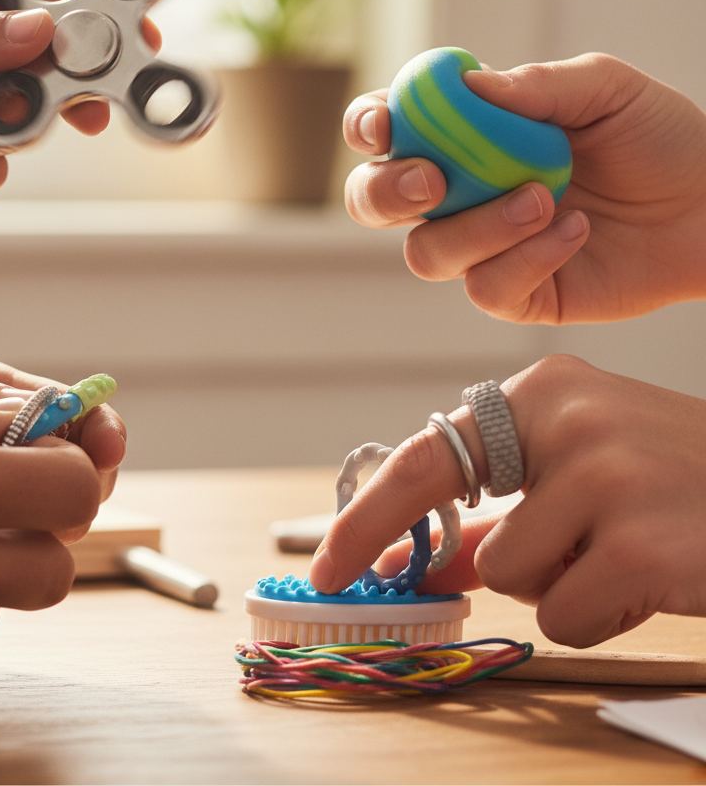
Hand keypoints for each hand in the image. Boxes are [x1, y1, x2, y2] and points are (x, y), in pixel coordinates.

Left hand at [309, 355, 705, 647]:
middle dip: (468, 568)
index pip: (429, 456)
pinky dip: (599, 615)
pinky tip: (650, 579)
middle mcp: (570, 419)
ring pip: (519, 579)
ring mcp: (609, 477)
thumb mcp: (581, 469)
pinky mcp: (644, 544)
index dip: (370, 517)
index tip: (334, 565)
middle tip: (444, 579)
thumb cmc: (675, 480)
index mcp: (544, 390)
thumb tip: (424, 558)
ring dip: (562, 588)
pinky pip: (567, 617)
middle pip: (475, 536)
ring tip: (622, 555)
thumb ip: (501, 508)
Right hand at [342, 53, 705, 321]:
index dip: (368, 127)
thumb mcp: (607, 90)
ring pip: (426, 254)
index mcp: (465, 134)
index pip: (388, 128)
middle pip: (374, 202)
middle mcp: (460, 193)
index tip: (386, 125)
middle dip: (386, 193)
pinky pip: (486, 288)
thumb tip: (469, 84)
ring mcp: (482, 246)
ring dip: (478, 227)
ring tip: (545, 199)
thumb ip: (537, 85)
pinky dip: (528, 258)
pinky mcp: (515, 293)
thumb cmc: (660, 140)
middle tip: (435, 181)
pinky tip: (575, 233)